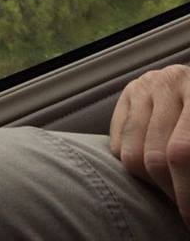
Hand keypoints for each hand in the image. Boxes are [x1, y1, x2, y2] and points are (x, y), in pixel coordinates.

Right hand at [110, 64, 189, 226]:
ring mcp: (144, 85)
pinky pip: (118, 144)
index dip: (184, 193)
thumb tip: (184, 198)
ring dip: (151, 181)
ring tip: (172, 183)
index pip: (180, 153)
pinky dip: (135, 164)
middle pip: (154, 156)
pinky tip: (156, 162)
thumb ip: (189, 156)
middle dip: (169, 190)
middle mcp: (167, 82)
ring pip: (131, 154)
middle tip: (183, 205)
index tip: (189, 219)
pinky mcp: (128, 93)